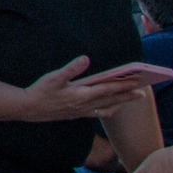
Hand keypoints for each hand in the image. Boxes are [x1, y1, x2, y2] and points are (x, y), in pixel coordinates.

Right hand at [23, 57, 148, 121]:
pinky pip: (99, 113)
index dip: (123, 85)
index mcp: (81, 95)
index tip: (137, 82)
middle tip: (143, 93)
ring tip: (132, 99)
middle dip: (128, 95)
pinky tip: (112, 108)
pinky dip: (109, 110)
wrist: (29, 108)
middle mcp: (85, 105)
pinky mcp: (78, 114)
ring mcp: (82, 111)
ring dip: (121, 103)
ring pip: (107, 107)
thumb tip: (86, 58)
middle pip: (112, 100)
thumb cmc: (41, 91)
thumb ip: (71, 69)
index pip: (107, 89)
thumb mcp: (54, 77)